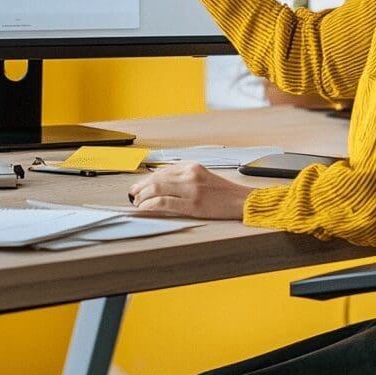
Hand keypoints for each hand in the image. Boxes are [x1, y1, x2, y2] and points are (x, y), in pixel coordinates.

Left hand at [128, 163, 252, 218]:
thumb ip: (185, 177)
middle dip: (141, 186)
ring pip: (158, 188)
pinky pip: (165, 202)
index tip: (139, 185)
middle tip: (132, 194)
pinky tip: (145, 208)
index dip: (147, 178)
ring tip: (137, 202)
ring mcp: (191, 189)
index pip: (162, 171)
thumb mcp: (204, 177)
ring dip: (143, 196)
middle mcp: (190, 174)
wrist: (243, 201)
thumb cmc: (224, 193)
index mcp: (192, 167)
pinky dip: (151, 205)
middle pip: (157, 178)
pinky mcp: (193, 204)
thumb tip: (162, 183)